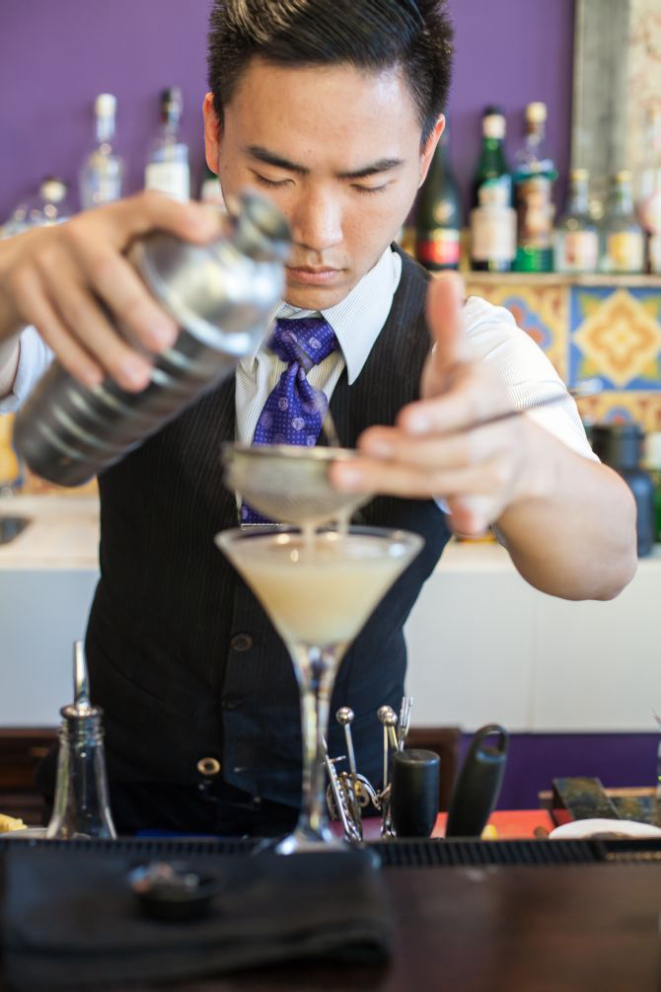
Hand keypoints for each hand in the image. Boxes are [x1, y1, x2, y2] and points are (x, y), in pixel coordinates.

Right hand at [0, 192, 222, 390]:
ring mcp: (49, 263)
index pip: (149, 207)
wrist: (27, 262)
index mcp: (118, 218)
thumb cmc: (105, 257)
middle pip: (106, 270)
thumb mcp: (132, 242)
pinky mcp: (27, 291)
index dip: (178, 217)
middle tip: (165, 340)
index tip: (207, 233)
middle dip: (135, 306)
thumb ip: (179, 245)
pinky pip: (49, 327)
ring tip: (138, 378)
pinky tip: (96, 378)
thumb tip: (251, 250)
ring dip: (108, 346)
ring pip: (76, 308)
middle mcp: (81, 235)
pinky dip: (74, 356)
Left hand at [331, 272, 536, 535]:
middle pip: (451, 452)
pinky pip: (479, 515)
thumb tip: (448, 278)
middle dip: (405, 454)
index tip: (406, 420)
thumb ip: (450, 325)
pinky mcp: (487, 505)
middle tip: (361, 449)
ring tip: (346, 476)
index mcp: (485, 397)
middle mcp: (496, 438)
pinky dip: (469, 519)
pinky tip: (456, 522)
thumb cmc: (475, 401)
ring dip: (398, 481)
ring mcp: (493, 475)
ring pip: (446, 483)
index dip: (437, 417)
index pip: (463, 408)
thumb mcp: (463, 362)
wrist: (524, 454)